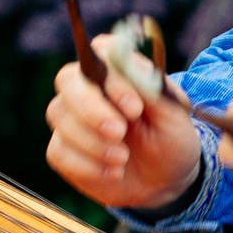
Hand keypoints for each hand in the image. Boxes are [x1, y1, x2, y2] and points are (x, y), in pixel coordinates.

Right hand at [45, 34, 203, 211]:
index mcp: (118, 69)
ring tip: (122, 158)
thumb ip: (153, 88)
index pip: (102, 52)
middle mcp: (88, 86)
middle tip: (119, 132)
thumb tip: (129, 65)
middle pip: (67, 79)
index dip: (113, 78)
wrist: (164, 180)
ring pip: (59, 115)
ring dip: (92, 142)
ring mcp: (70, 116)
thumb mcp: (174, 115)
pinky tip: (113, 173)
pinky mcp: (62, 148)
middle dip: (91, 108)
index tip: (134, 108)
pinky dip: (87, 166)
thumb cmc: (169, 138)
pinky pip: (58, 151)